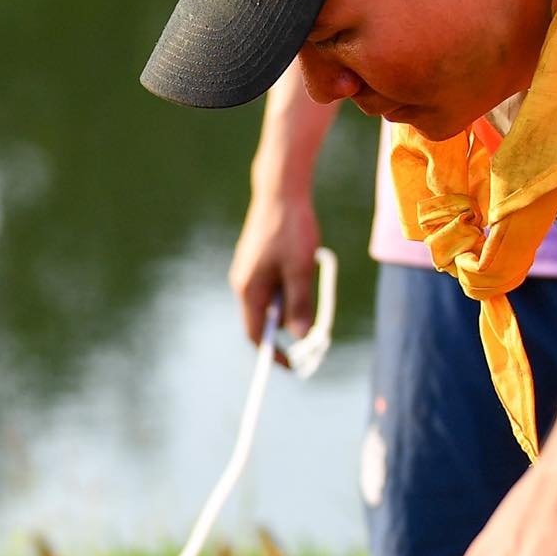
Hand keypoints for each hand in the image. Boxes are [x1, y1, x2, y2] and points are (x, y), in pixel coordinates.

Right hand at [230, 63, 337, 348]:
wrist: (280, 190)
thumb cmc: (291, 228)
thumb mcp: (301, 268)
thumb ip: (300, 304)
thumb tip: (300, 335)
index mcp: (249, 289)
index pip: (257, 334)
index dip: (273, 353)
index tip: (292, 365)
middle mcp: (243, 283)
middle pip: (263, 320)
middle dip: (286, 330)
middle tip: (313, 333)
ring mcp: (248, 271)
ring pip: (269, 301)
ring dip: (290, 305)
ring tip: (311, 280)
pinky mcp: (256, 260)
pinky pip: (271, 285)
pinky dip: (288, 289)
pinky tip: (304, 265)